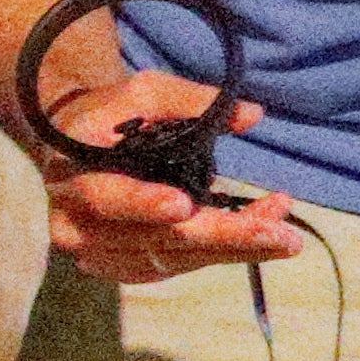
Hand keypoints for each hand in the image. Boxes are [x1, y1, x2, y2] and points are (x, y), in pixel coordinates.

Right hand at [31, 67, 305, 285]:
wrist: (73, 146)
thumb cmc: (111, 114)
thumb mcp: (144, 93)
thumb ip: (191, 101)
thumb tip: (252, 115)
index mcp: (74, 174)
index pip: (106, 197)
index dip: (144, 204)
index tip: (183, 206)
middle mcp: (76, 224)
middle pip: (156, 240)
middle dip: (224, 237)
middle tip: (283, 237)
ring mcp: (96, 252)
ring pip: (172, 260)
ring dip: (233, 248)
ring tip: (285, 233)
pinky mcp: (119, 265)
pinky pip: (173, 267)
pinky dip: (217, 254)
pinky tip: (257, 237)